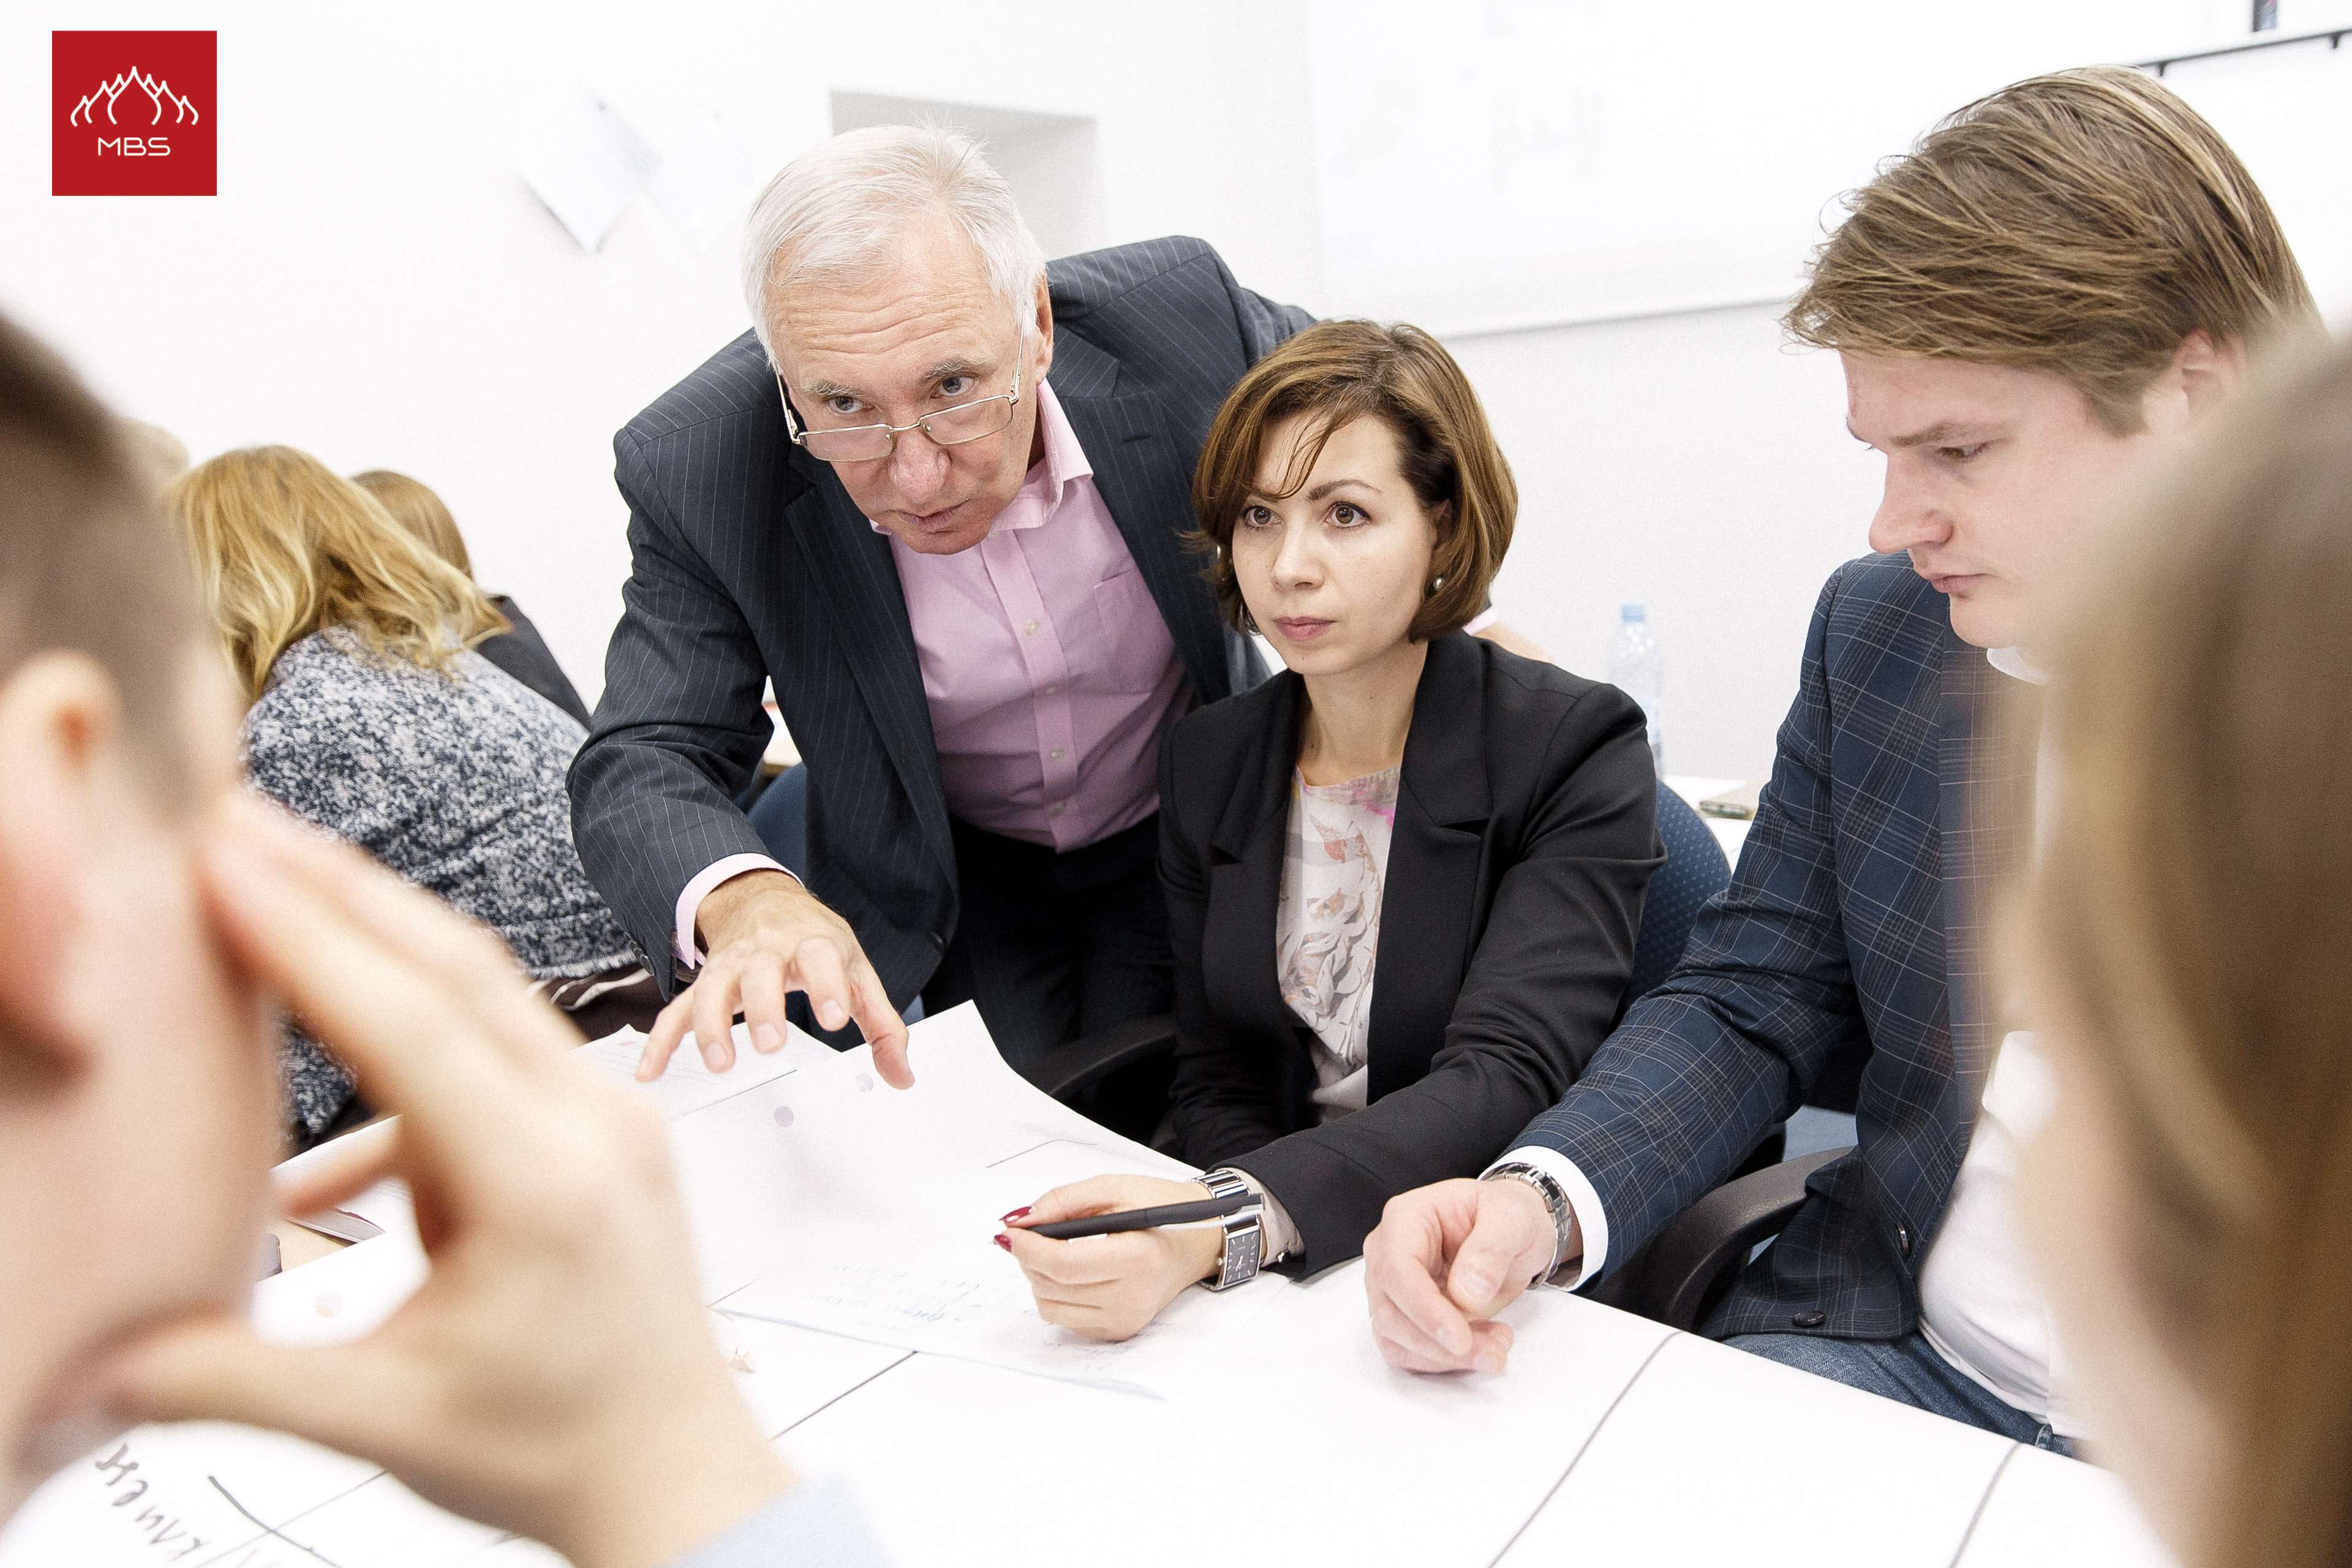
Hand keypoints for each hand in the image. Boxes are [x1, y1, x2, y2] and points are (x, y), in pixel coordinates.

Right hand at [107, 796, 789, 1567]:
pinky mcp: (601, 1128)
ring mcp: (608, 1117)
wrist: (677, 1473)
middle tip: (237, 818)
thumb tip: (95, 1361)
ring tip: (270, 891)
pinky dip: (408, 1056)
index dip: (308, 934)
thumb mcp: (383, 1420)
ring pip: (481, 996)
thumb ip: (231, 1380)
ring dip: (376, 942)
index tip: (227, 857)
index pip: (412, 1024)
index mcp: (543, 1185)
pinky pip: (496, 1057)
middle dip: (335, 889)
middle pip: (454, 970)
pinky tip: (324, 1149)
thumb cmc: (559, 1453)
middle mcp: (592, 1126)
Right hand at [639, 869, 910, 1089]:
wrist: (766, 899)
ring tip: (720, 1064)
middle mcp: (767, 952)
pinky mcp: (705, 983)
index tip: (835, 1018)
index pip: (820, 959)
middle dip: (764, 1007)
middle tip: (772, 1045)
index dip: (828, 986)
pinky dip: (661, 1041)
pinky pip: (676, 1010)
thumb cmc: (816, 942)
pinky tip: (650, 1072)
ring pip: (712, 990)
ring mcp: (731, 967)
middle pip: (760, 973)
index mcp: (813, 944)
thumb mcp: (857, 971)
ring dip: (711, 1026)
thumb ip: (881, 1025)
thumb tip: (901, 1076)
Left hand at [1000, 1175, 1224, 1341]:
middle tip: (1029, 1234)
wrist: (1198, 1240)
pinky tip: (1071, 1272)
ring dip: (1039, 1277)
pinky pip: (1067, 1319)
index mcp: (1136, 1258)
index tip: (1012, 1230)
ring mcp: (1126, 1319)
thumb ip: (1064, 1201)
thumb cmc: (1160, 1209)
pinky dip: (1057, 1294)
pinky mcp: (1120, 1330)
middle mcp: (1132, 1297)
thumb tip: (1021, 1220)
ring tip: (1052, 1252)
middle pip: (1052, 1287)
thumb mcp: (1114, 1188)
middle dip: (1028, 1258)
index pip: (1063, 1264)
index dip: (1029, 1247)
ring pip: (1051, 1307)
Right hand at [1362, 1177, 1563, 1374]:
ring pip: (1396, 1339)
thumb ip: (1491, 1249)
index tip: (1460, 1339)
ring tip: (1496, 1350)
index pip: (1397, 1268)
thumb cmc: (1506, 1215)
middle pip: (1389, 1312)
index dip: (1424, 1309)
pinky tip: (1483, 1348)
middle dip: (1438, 1344)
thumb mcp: (1513, 1217)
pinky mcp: (1407, 1317)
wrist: (1512, 1233)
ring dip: (1444, 1358)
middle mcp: (1388, 1254)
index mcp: (1406, 1219)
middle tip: (1491, 1353)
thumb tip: (1466, 1293)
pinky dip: (1445, 1362)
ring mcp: (1394, 1289)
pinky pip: (1410, 1352)